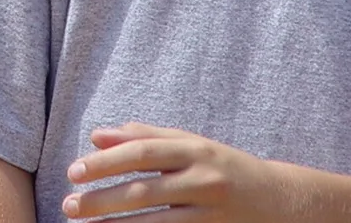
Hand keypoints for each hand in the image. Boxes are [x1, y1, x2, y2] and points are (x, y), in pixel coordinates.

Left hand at [63, 123, 286, 220]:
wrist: (282, 201)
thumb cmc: (224, 167)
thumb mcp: (190, 144)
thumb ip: (145, 137)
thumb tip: (96, 135)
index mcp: (194, 150)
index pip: (142, 153)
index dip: (105, 162)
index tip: (73, 172)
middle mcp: (203, 180)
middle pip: (144, 191)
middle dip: (102, 199)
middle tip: (68, 205)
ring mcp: (210, 214)